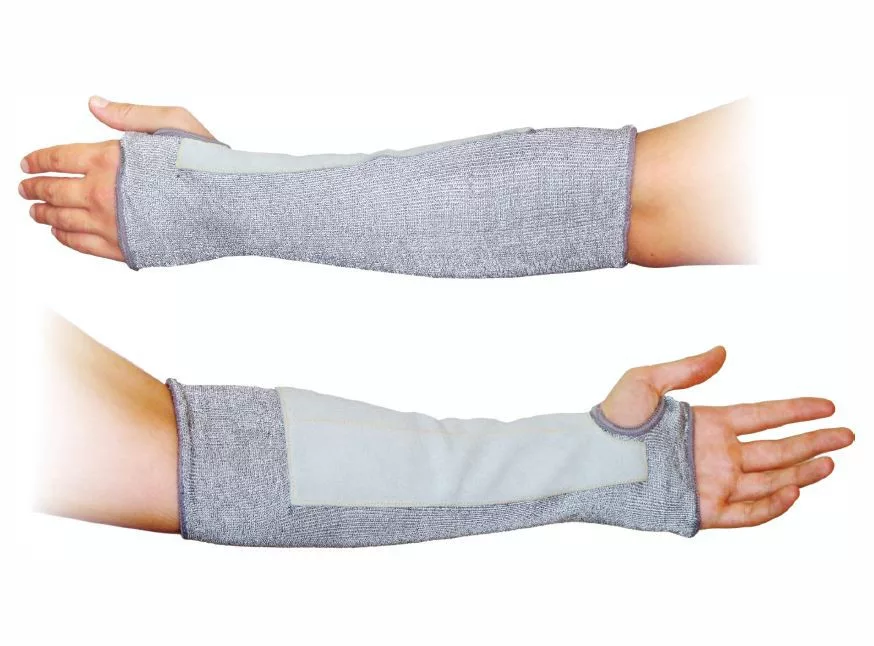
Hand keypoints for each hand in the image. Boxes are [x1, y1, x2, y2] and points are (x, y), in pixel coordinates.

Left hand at [19, 97, 211, 260]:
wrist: (232, 206)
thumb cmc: (209, 164)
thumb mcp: (172, 121)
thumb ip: (128, 114)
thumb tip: (94, 105)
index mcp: (110, 159)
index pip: (57, 159)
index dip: (36, 160)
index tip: (27, 163)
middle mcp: (104, 194)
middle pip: (53, 192)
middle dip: (34, 189)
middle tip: (25, 188)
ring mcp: (113, 225)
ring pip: (63, 221)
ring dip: (44, 215)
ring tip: (37, 212)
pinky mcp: (127, 249)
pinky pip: (83, 246)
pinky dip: (65, 239)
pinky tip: (60, 233)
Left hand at [600, 346, 854, 528]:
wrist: (589, 461)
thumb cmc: (611, 421)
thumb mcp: (644, 382)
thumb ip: (685, 368)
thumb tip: (723, 351)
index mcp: (708, 423)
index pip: (764, 415)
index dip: (796, 409)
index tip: (827, 405)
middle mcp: (717, 454)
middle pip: (777, 448)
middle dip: (814, 441)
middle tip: (848, 435)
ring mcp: (713, 482)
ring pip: (769, 479)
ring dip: (802, 471)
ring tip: (832, 462)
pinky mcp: (703, 509)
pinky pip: (746, 512)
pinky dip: (773, 505)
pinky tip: (796, 491)